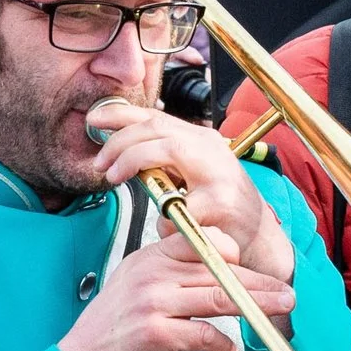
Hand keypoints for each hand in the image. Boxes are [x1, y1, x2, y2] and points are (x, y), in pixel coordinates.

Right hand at [59, 230, 293, 350]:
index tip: (254, 268)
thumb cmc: (115, 326)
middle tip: (284, 292)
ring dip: (254, 306)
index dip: (232, 254)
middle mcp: (152, 275)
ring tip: (277, 310)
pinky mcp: (158, 334)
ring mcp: (154, 304)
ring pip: (218, 297)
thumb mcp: (137, 282)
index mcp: (150, 258)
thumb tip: (220, 266)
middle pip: (217, 271)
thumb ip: (173, 271)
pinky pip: (204, 335)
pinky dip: (223, 345)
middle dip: (257, 283)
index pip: (200, 242)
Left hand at [89, 100, 291, 284]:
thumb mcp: (191, 176)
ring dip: (132, 162)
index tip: (93, 120)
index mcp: (201, 139)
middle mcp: (211, 148)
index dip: (121, 115)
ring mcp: (218, 173)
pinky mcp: (220, 203)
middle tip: (100, 164)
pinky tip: (167, 228)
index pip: (156, 117)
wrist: (258, 236)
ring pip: (165, 151)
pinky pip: (177, 207)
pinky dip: (163, 220)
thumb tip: (120, 152)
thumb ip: (162, 162)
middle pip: (156, 129)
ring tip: (114, 178)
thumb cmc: (219, 207)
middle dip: (119, 143)